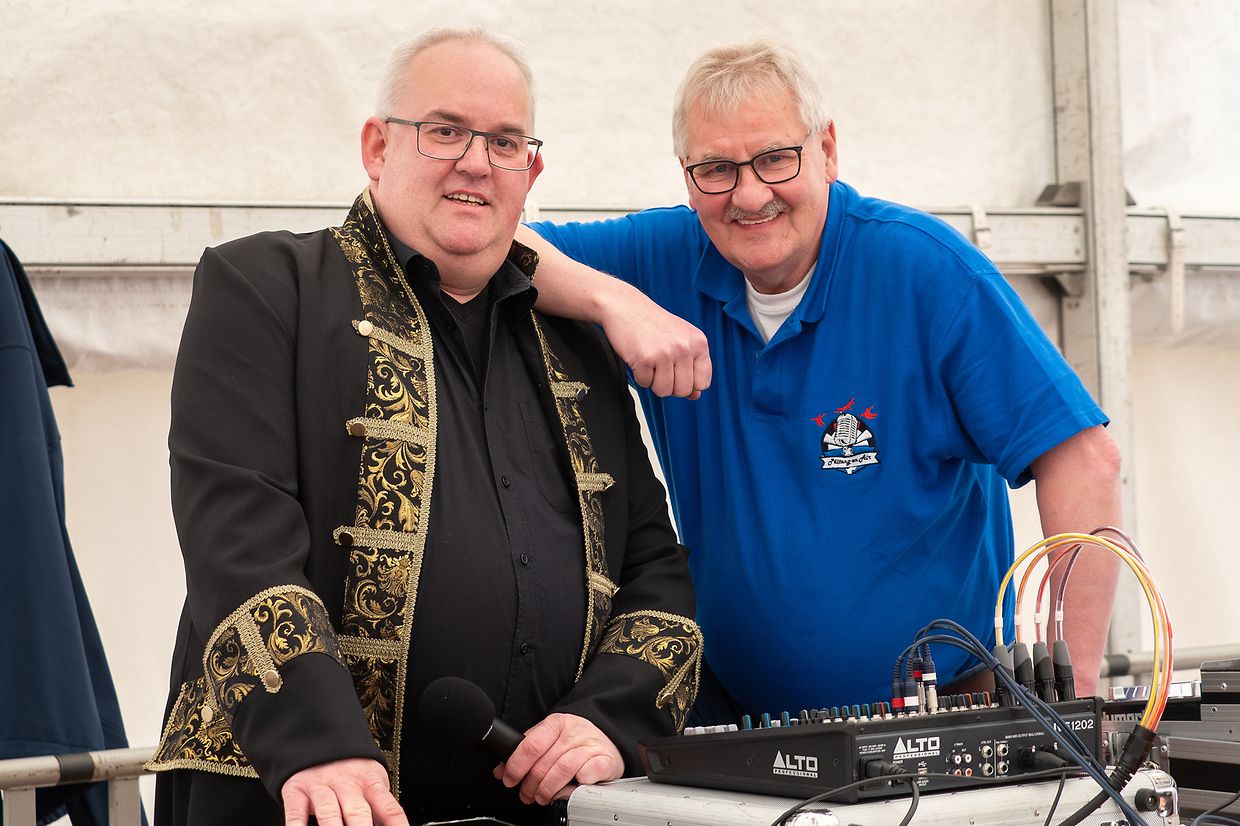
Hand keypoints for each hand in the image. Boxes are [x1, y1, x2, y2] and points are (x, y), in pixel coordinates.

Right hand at [282, 757, 407, 825]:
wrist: (318, 737)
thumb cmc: (350, 767)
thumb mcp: (371, 779)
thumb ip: (379, 806)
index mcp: (370, 783)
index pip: (389, 808)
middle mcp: (347, 784)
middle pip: (358, 812)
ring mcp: (321, 786)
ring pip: (329, 812)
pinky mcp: (297, 790)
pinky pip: (295, 812)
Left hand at [493, 713, 623, 805]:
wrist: (607, 741)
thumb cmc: (574, 742)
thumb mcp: (548, 739)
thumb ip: (525, 751)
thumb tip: (500, 769)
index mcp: (557, 723)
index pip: (532, 744)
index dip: (516, 765)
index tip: (509, 779)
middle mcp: (575, 732)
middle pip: (544, 762)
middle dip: (530, 784)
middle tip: (526, 794)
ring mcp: (591, 746)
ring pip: (562, 769)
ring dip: (547, 789)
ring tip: (542, 796)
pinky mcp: (605, 761)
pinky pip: (586, 775)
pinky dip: (573, 787)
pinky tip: (567, 790)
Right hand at [598, 283, 711, 398]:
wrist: (625, 306)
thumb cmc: (652, 323)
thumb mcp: (680, 340)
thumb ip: (691, 367)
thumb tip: (695, 395)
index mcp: (699, 342)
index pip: (703, 382)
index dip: (688, 384)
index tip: (677, 372)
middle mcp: (685, 347)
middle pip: (684, 390)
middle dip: (669, 385)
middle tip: (659, 368)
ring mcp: (666, 352)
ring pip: (664, 391)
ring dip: (653, 382)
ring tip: (650, 362)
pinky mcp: (645, 358)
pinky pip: (645, 383)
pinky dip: (639, 376)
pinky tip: (638, 358)